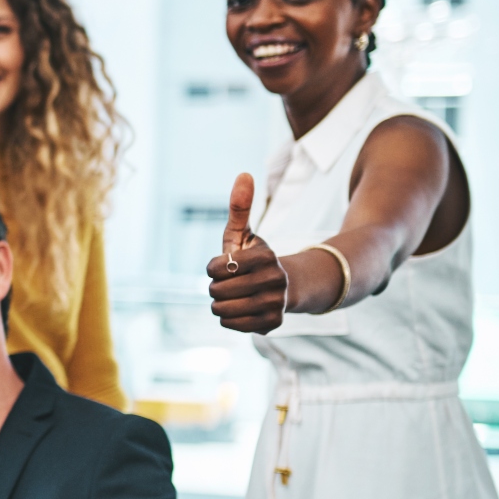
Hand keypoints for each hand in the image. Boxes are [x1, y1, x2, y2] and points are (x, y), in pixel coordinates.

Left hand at [206, 172, 286, 334]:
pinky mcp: (272, 324)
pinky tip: (243, 309)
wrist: (284, 287)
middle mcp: (275, 280)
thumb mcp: (244, 234)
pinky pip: (231, 324)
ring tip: (236, 296)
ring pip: (221, 310)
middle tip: (232, 283)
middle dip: (216, 287)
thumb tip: (244, 174)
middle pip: (217, 291)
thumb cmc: (254, 258)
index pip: (216, 268)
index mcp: (265, 256)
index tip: (226, 265)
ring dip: (220, 304)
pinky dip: (229, 319)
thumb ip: (239, 208)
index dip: (214, 268)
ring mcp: (276, 304)